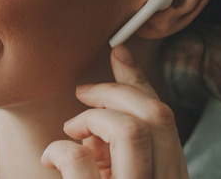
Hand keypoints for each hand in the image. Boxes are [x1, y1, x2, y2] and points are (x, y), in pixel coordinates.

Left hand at [40, 45, 189, 177]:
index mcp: (170, 176)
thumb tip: (100, 104)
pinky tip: (50, 160)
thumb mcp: (115, 172)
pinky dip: (58, 149)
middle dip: (115, 91)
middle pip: (157, 116)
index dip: (140, 81)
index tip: (118, 52)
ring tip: (70, 131)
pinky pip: (78, 158)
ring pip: (129, 130)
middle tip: (82, 93)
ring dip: (92, 118)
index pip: (166, 121)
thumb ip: (115, 145)